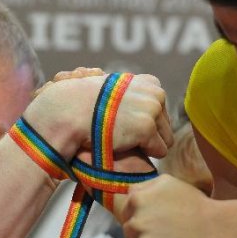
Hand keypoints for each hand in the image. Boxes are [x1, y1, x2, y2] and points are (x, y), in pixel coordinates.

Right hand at [24, 73, 172, 160]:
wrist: (70, 111)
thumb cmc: (87, 104)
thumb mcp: (116, 91)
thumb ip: (135, 96)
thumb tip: (151, 106)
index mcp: (150, 83)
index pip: (162, 111)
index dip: (144, 121)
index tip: (124, 122)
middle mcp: (155, 93)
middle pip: (166, 127)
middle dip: (148, 135)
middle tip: (122, 133)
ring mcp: (152, 110)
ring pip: (165, 140)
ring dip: (147, 145)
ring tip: (123, 139)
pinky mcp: (147, 128)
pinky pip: (159, 151)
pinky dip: (145, 154)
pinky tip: (125, 146)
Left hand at [114, 174, 212, 237]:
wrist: (216, 231)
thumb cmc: (195, 206)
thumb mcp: (168, 183)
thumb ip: (144, 187)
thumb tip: (129, 196)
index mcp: (137, 200)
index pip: (125, 211)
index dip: (138, 216)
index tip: (153, 221)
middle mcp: (136, 222)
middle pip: (127, 231)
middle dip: (140, 233)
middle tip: (162, 234)